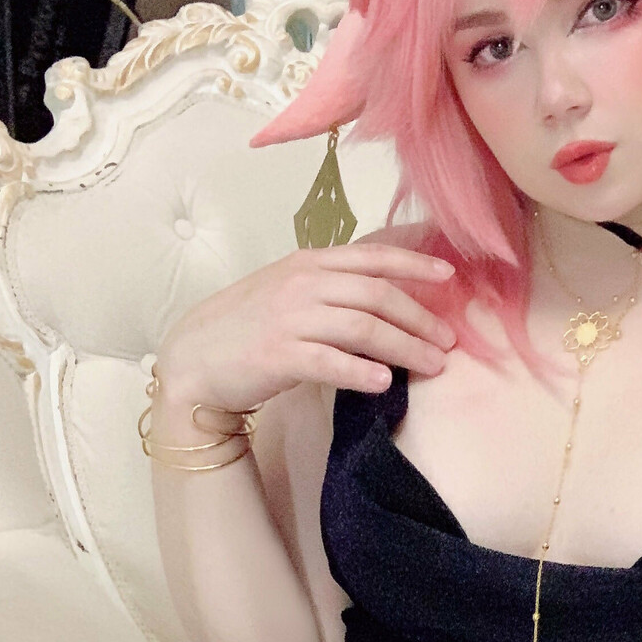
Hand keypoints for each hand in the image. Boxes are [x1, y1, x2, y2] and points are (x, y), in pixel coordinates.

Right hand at [153, 240, 457, 415]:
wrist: (193, 358)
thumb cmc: (244, 327)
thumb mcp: (286, 290)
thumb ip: (329, 287)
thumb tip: (383, 299)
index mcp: (308, 262)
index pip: (373, 257)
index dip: (414, 264)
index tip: (448, 276)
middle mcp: (303, 284)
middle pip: (378, 295)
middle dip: (420, 317)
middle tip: (448, 341)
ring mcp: (291, 318)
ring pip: (364, 328)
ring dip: (406, 347)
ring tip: (433, 365)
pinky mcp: (280, 356)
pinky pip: (332, 362)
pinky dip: (362, 372)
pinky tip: (385, 384)